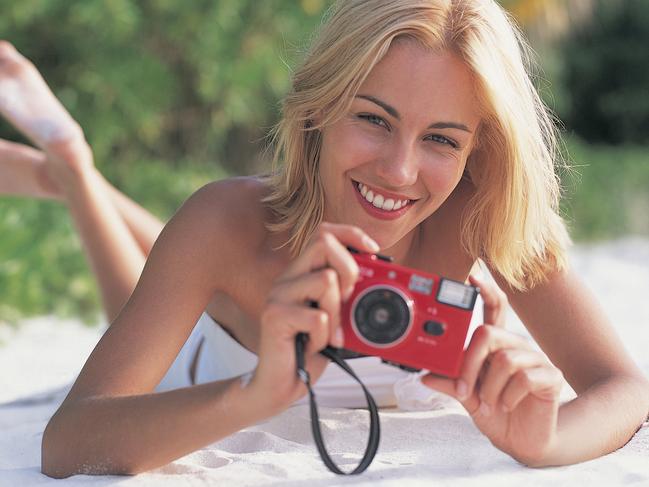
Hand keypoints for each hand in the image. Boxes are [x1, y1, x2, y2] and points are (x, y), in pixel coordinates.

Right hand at [249, 222, 379, 412]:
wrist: (279, 385)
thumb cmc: (308, 350)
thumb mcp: (335, 316)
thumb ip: (347, 294)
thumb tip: (377, 274)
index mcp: (302, 273)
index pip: (323, 232)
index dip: (351, 234)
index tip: (374, 251)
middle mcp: (287, 278)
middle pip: (322, 243)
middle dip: (349, 269)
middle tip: (349, 299)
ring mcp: (278, 296)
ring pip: (325, 280)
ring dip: (337, 312)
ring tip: (328, 333)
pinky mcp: (275, 317)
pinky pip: (318, 317)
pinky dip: (324, 337)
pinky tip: (315, 346)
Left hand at [421, 274, 564, 464]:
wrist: (522, 441)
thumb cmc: (496, 412)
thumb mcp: (467, 398)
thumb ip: (450, 383)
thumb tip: (424, 375)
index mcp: (496, 345)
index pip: (494, 309)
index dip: (486, 290)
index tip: (472, 276)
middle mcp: (516, 346)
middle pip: (489, 334)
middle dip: (470, 364)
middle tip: (465, 390)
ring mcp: (535, 359)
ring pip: (504, 359)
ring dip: (490, 388)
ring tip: (490, 403)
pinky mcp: (551, 377)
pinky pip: (524, 377)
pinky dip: (508, 397)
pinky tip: (508, 405)